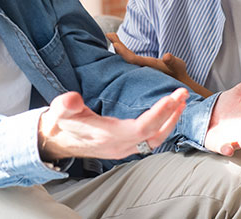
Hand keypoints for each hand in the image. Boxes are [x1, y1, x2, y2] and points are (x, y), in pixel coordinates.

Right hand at [38, 88, 188, 160]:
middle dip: (171, 113)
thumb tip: (73, 98)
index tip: (172, 97)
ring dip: (171, 121)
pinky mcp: (126, 146)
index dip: (159, 114)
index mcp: (109, 136)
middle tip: (183, 93)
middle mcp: (121, 146)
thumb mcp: (59, 111)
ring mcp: (125, 148)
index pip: (142, 127)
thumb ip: (65, 105)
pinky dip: (163, 126)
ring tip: (181, 102)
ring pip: (156, 139)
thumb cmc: (61, 124)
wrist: (58, 141)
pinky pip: (151, 139)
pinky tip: (168, 113)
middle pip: (155, 133)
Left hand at [107, 33, 211, 96]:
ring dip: (120, 47)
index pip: (132, 59)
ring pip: (127, 57)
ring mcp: (142, 67)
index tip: (115, 44)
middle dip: (118, 45)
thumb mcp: (178, 65)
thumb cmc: (179, 73)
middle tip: (109, 34)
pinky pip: (131, 58)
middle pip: (126, 57)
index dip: (123, 52)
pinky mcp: (143, 67)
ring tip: (112, 36)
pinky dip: (124, 51)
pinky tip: (119, 46)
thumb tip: (167, 56)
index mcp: (148, 66)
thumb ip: (172, 61)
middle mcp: (142, 67)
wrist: (180, 84)